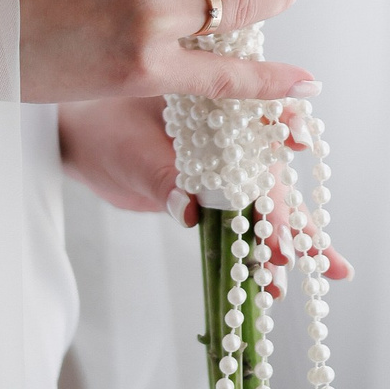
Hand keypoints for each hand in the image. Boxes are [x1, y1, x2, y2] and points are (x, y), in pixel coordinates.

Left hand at [57, 94, 354, 281]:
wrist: (76, 138)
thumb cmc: (100, 125)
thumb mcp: (127, 149)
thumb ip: (159, 176)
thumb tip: (189, 210)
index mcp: (215, 104)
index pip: (261, 114)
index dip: (285, 127)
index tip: (297, 143)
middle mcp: (228, 136)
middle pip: (270, 174)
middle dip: (287, 213)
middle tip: (290, 250)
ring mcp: (223, 170)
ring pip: (266, 205)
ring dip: (288, 239)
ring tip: (314, 273)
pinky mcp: (211, 200)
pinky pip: (242, 226)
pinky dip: (260, 254)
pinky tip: (278, 284)